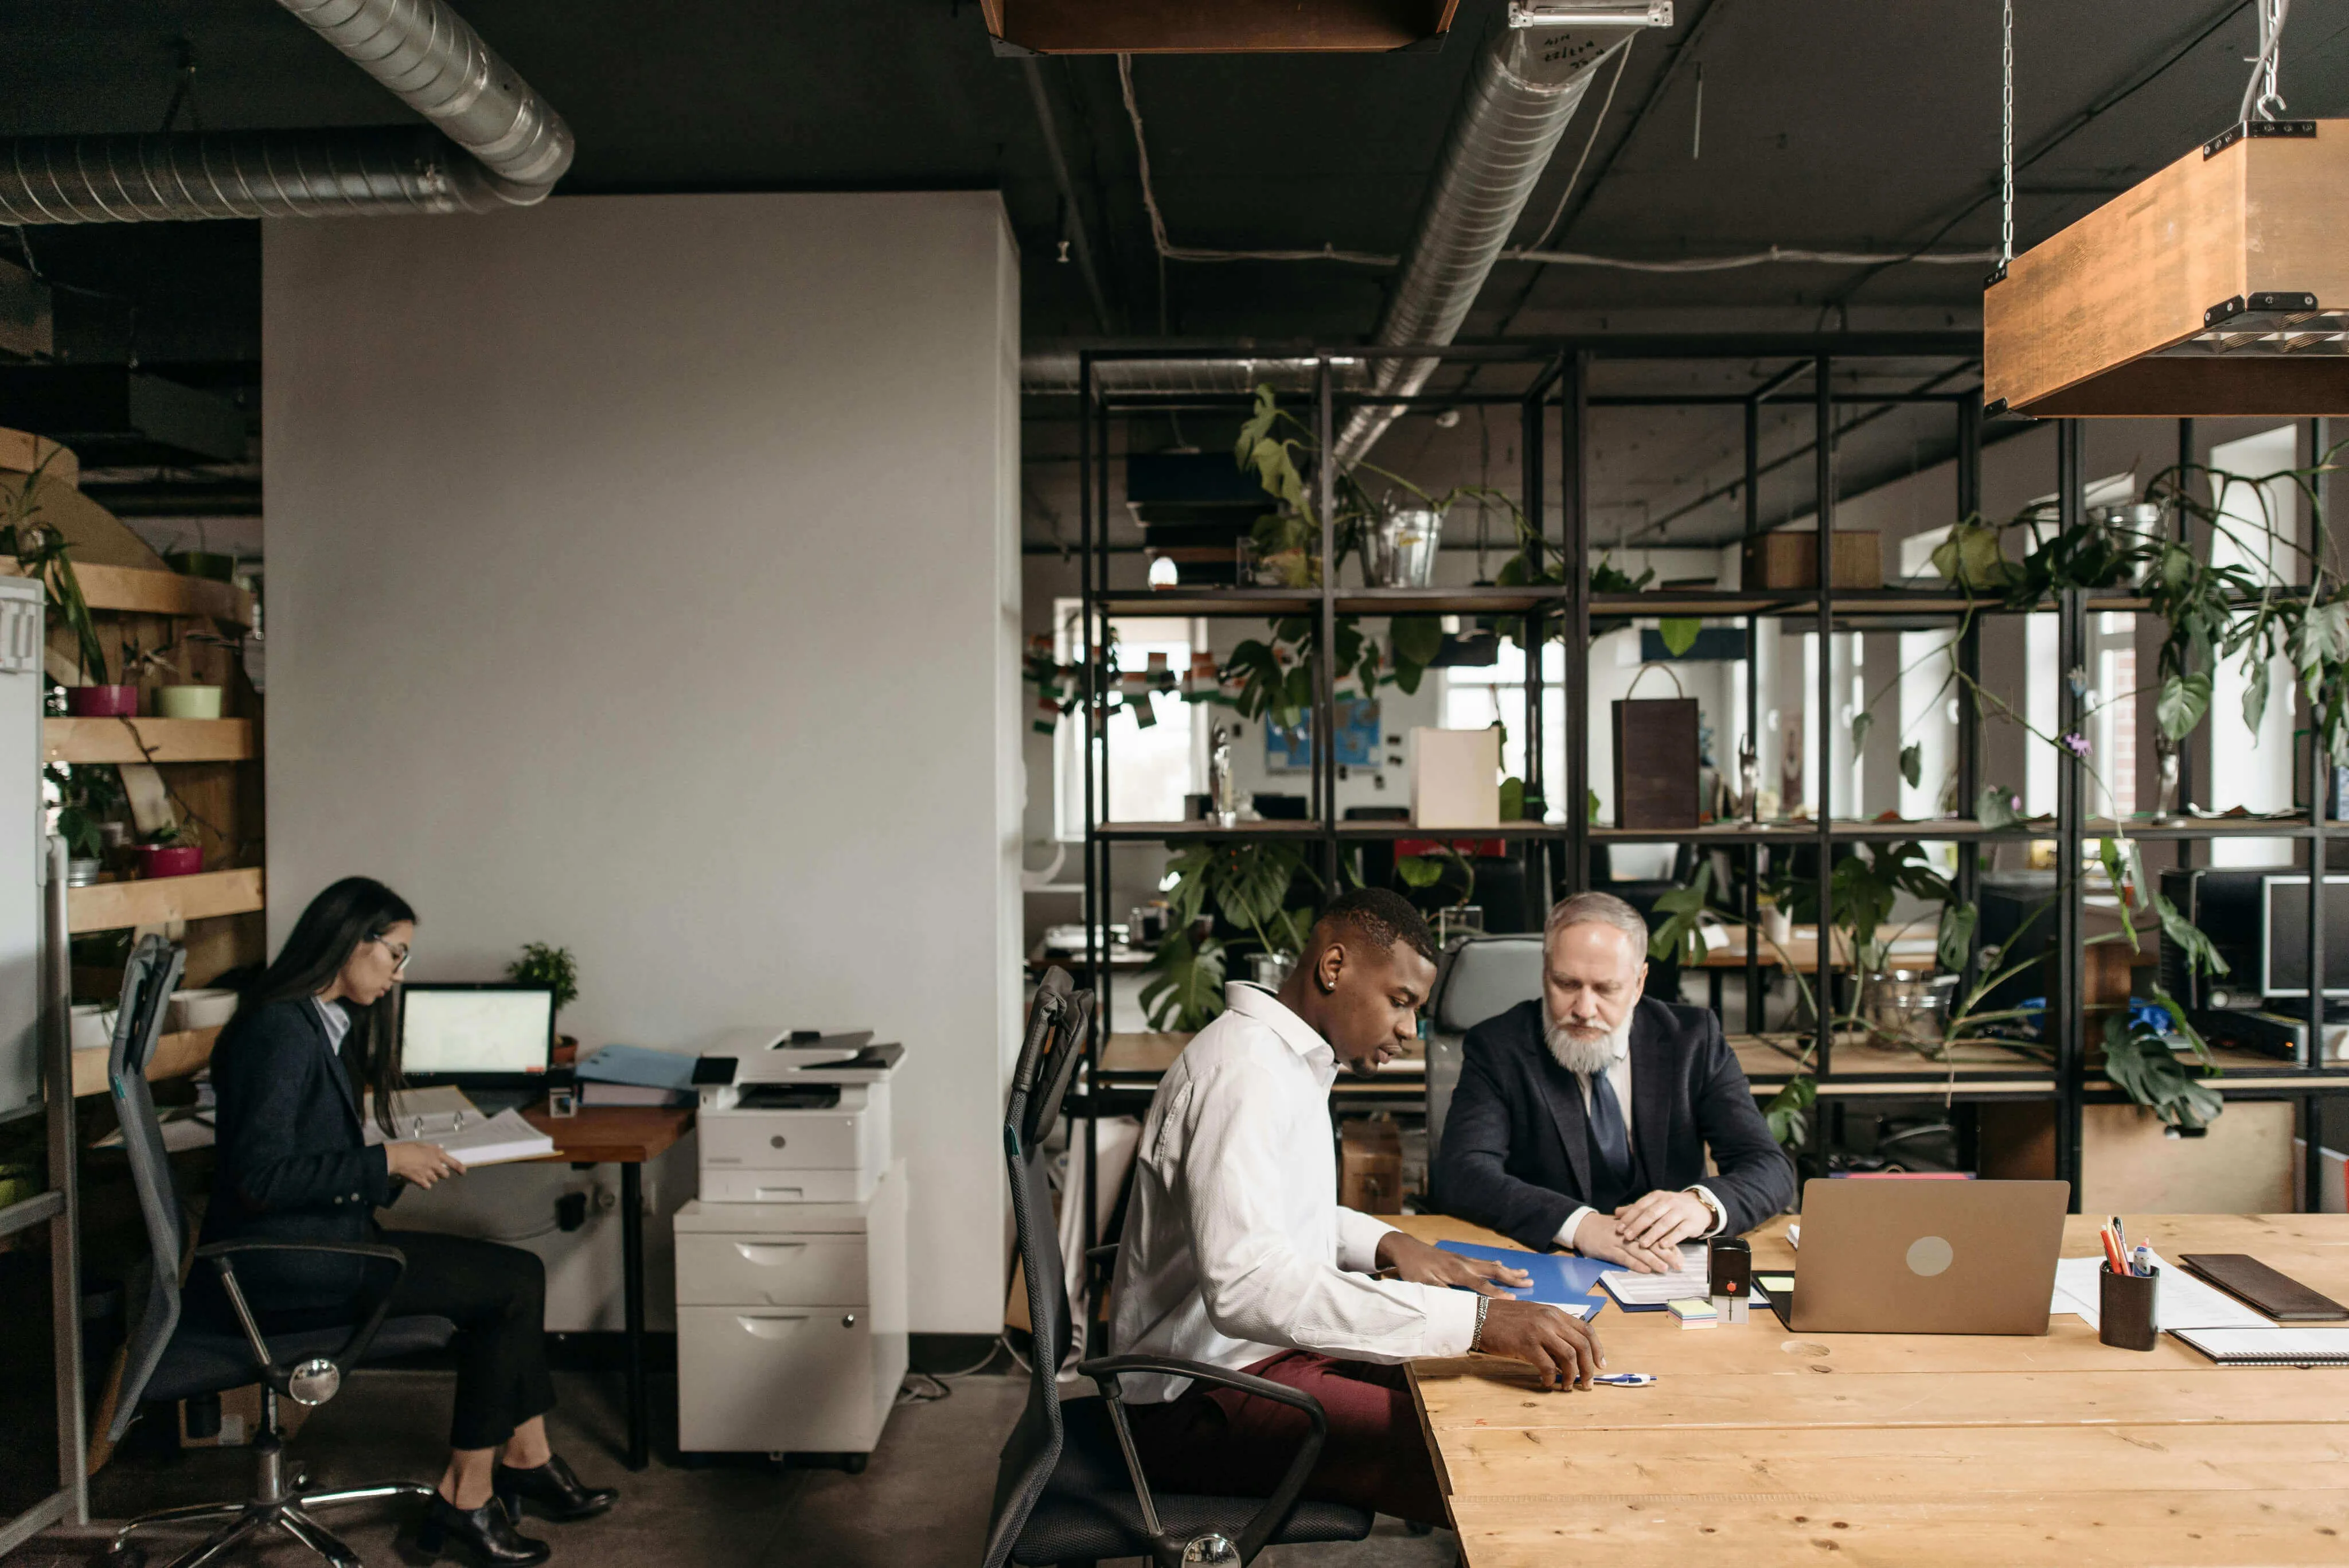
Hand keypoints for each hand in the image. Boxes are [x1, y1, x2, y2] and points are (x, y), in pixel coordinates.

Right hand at [384, 1140, 465, 1189]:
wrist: (395, 1157)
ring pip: (435, 1180)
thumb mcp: (422, 1144)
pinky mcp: (420, 1180)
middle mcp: (435, 1163)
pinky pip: (427, 1186)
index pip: (453, 1162)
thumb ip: (432, 1149)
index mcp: (436, 1153)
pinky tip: (419, 1180)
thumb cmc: (407, 1148)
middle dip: (441, 1174)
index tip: (463, 1172)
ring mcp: (428, 1173)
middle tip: (433, 1171)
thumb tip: (440, 1150)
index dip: (459, 1168)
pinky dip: (424, 1184)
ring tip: (422, 1173)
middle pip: (445, 1174)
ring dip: (431, 1178)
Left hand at [1375, 1230, 1529, 1297]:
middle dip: (1512, 1278)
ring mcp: (1463, 1259)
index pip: (1482, 1285)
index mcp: (1457, 1272)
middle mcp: (1464, 1264)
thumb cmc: (1412, 1268)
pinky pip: (1483, 1262)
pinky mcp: (1460, 1258)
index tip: (1514, 1300)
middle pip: (1493, 1271)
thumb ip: (1441, 1293)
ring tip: (1525, 1274)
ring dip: (1508, 1270)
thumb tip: (1457, 1304)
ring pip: (1491, 1265)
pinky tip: (1501, 1264)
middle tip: (1531, 1282)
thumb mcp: (1423, 1284)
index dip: (1497, 1293)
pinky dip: (1495, 1265)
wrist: (1405, 1248)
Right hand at [1473, 1297, 1603, 1389]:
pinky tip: (1546, 1383)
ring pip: (1569, 1356)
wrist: (1478, 1317)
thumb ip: (1552, 1332)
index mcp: (1554, 1312)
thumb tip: (1567, 1359)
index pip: (1587, 1330)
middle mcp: (1550, 1319)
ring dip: (1572, 1376)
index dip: (1597, 1350)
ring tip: (1568, 1386)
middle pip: (1582, 1345)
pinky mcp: (1526, 1343)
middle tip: (1587, 1384)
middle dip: (1588, 1368)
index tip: (1600, 1365)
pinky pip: (1547, 1366)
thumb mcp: (1533, 1319)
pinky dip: (1550, 1378)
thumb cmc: (1504, 1320)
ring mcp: (1539, 1330)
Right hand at [1573, 1209, 1678, 1273]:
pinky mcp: (1608, 1249)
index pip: (1656, 1234)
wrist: (1582, 1226)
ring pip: (1639, 1250)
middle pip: (1650, 1242)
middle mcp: (1628, 1232)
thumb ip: (1641, 1232)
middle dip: (1666, 1254)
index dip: (1669, 1244)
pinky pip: (1623, 1258)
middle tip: (1679, 1265)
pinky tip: (1645, 1270)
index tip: (1681, 1255)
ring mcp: (1618, 1241)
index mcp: (1635, 1225)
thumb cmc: (1606, 1228)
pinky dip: (1635, 1264)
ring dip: (1653, 1260)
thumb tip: (1661, 1243)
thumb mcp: (1625, 1226)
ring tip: (1665, 1269)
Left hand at [1614, 1189, 1713, 1252]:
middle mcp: (1669, 1202)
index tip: (1619, 1228)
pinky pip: (1680, 1230)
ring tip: (1643, 1244)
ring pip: (1665, 1222)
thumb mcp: (1655, 1205)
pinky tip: (1663, 1245)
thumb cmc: (1672, 1208)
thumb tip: (1616, 1213)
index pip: (1640, 1206)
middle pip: (1651, 1214)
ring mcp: (1681, 1211)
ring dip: (1653, 1234)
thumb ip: (1637, 1209)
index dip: (1629, 1217)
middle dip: (1638, 1226)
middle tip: (1627, 1236)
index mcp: (1657, 1196)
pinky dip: (1671, 1238)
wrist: (1700, 1206)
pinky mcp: (1692, 1222)